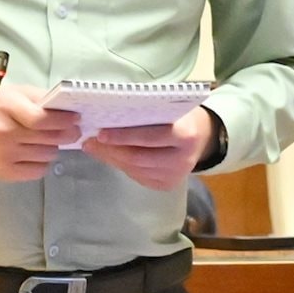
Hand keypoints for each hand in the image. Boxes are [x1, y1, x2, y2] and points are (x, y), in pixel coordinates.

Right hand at [0, 85, 80, 182]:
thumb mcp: (14, 93)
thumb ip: (40, 98)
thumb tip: (68, 108)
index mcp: (7, 109)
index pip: (42, 119)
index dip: (64, 120)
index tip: (75, 118)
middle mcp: (5, 134)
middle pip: (49, 138)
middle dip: (67, 134)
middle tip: (73, 131)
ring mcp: (4, 156)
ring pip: (47, 155)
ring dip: (54, 147)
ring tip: (48, 139)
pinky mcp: (4, 172)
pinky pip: (37, 171)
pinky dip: (43, 162)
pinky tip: (37, 152)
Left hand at [84, 108, 213, 192]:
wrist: (203, 137)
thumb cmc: (181, 115)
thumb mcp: (169, 107)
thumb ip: (145, 112)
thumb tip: (108, 118)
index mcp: (186, 135)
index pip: (150, 137)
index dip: (123, 136)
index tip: (100, 132)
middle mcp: (183, 160)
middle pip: (138, 157)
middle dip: (111, 149)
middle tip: (89, 141)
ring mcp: (176, 176)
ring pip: (135, 169)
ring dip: (112, 158)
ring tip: (94, 147)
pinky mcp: (168, 185)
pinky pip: (138, 176)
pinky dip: (121, 166)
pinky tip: (110, 156)